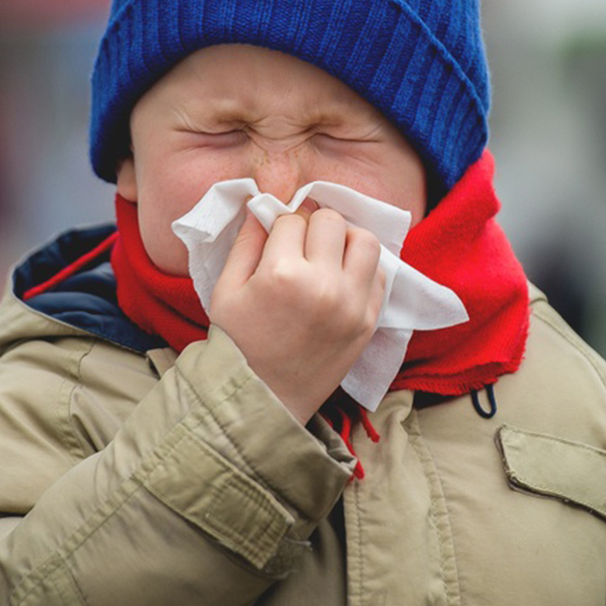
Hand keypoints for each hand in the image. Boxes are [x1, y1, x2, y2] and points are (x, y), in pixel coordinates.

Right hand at [209, 201, 384, 421]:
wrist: (264, 399)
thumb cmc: (237, 343)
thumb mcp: (226, 289)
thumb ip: (246, 242)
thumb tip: (263, 206)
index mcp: (282, 274)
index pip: (292, 218)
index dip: (281, 225)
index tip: (276, 239)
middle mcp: (323, 285)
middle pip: (331, 220)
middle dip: (313, 225)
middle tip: (301, 244)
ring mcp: (352, 305)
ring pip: (364, 241)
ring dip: (345, 240)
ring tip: (327, 255)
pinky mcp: (369, 322)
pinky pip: (379, 275)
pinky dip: (362, 269)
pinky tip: (341, 279)